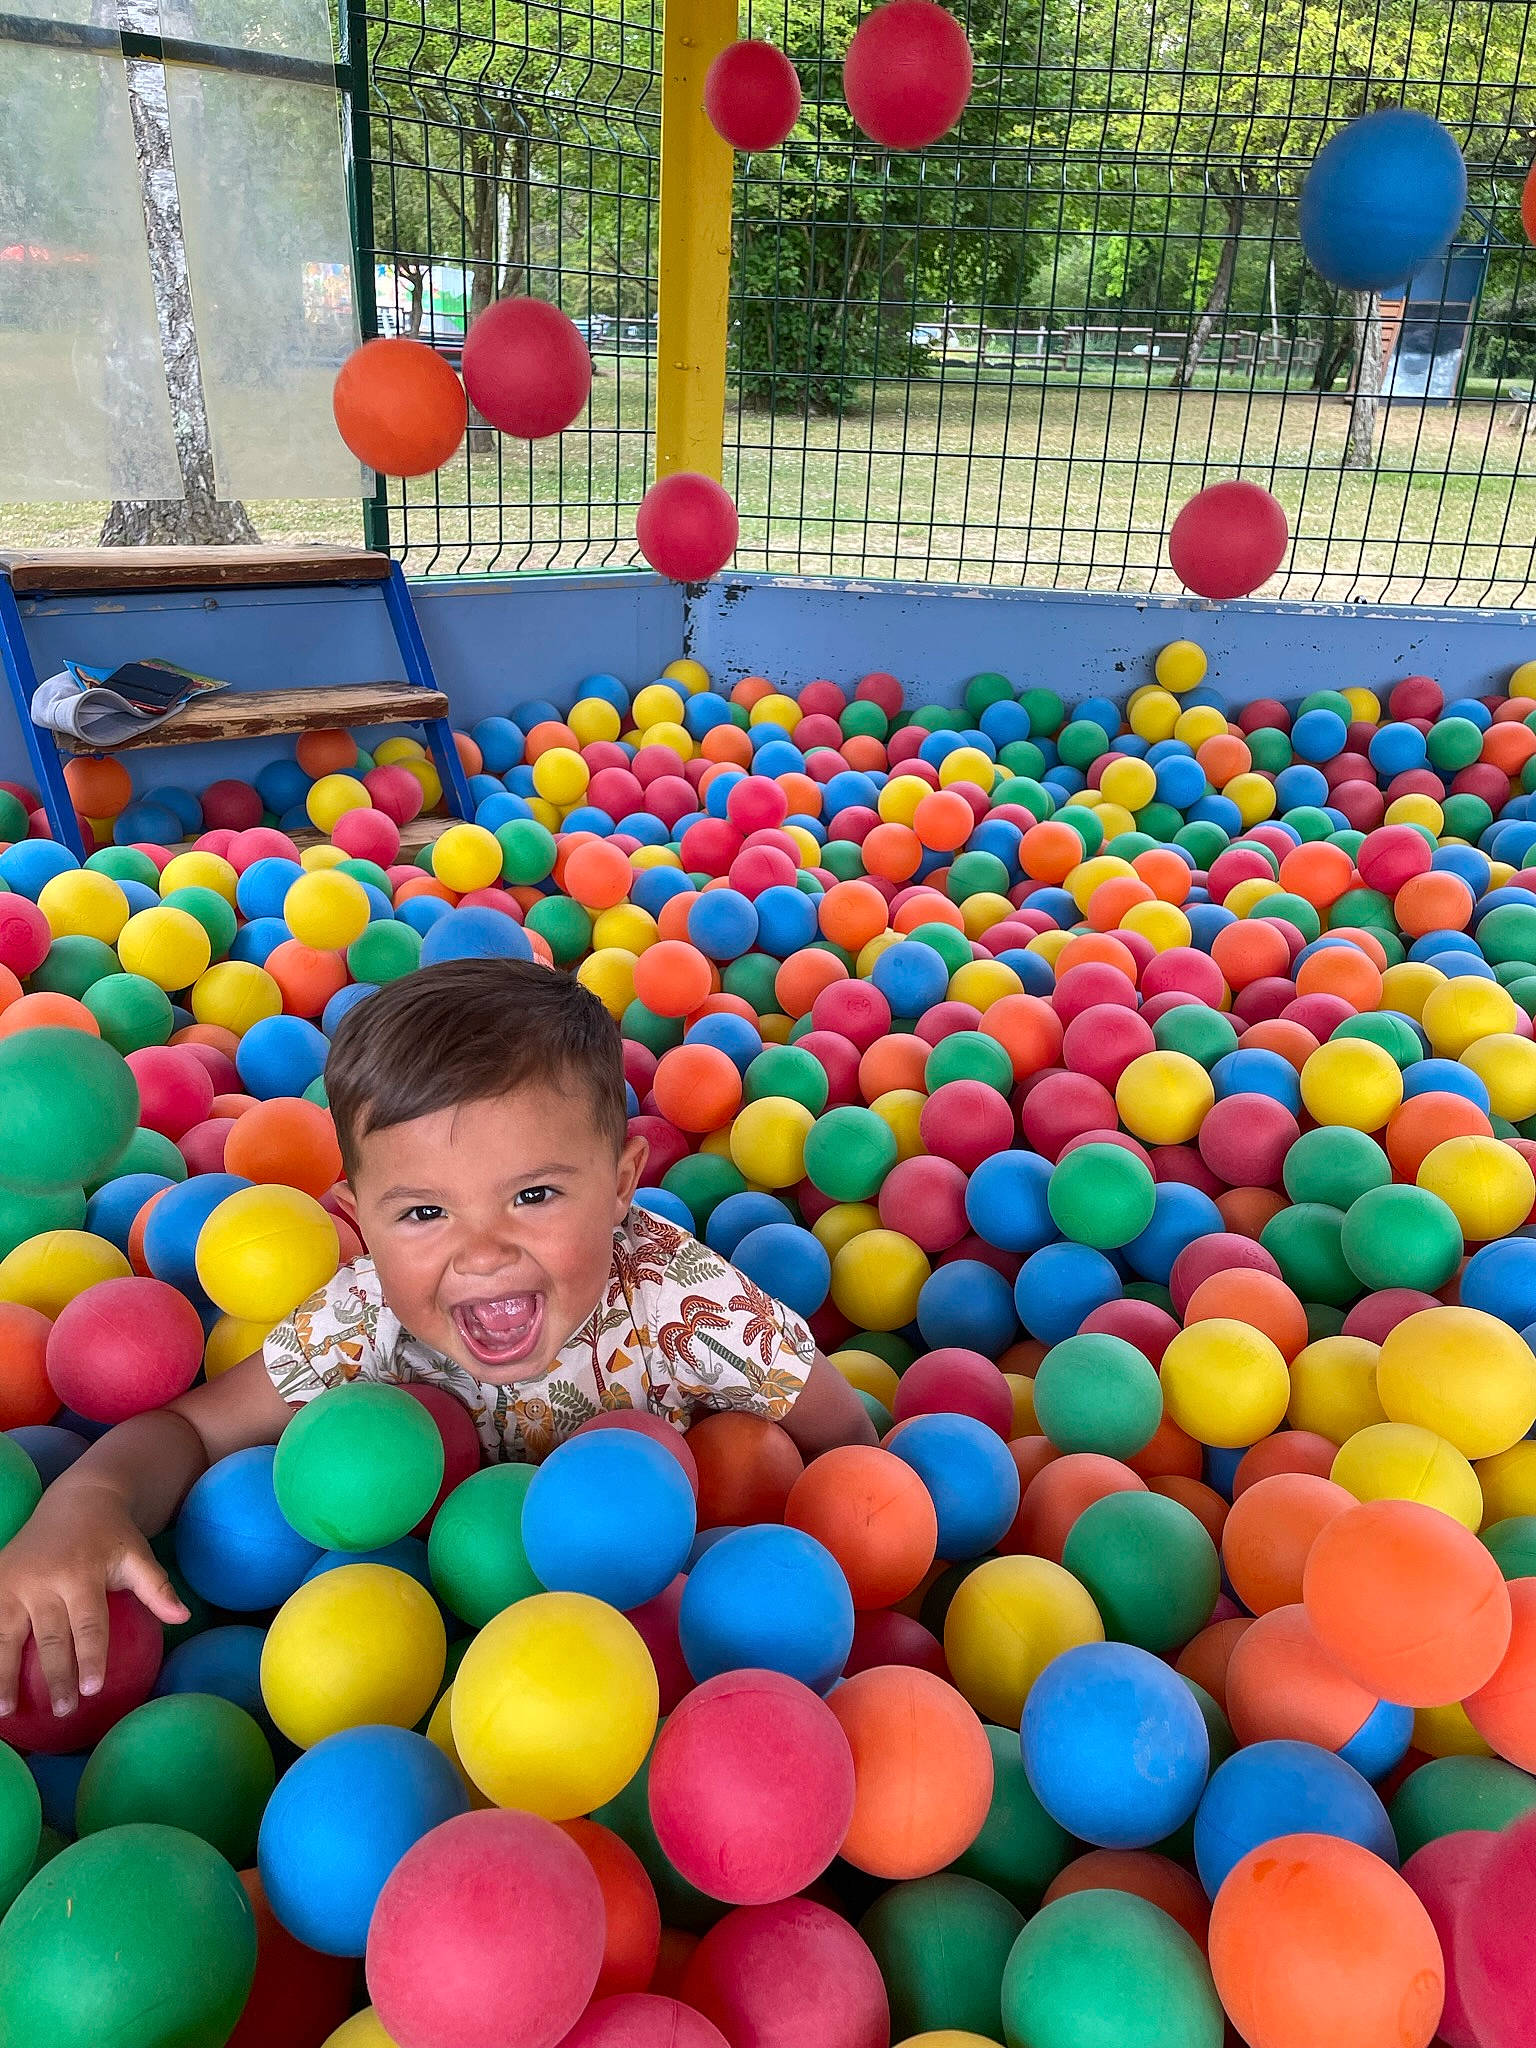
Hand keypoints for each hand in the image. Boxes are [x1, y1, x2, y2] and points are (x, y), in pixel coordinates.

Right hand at [0, 1488, 187, 1719]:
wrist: (76, 1500)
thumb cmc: (111, 1536)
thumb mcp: (137, 1555)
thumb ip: (157, 1587)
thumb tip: (184, 1618)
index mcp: (81, 1574)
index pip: (88, 1624)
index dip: (91, 1658)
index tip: (93, 1691)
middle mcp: (43, 1580)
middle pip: (50, 1638)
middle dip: (56, 1678)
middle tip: (64, 1711)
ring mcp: (13, 1582)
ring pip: (6, 1636)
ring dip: (4, 1676)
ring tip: (6, 1711)